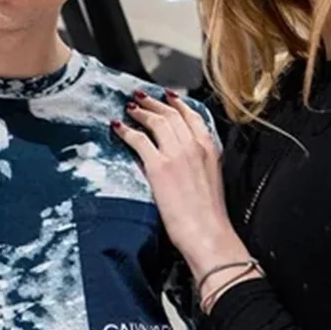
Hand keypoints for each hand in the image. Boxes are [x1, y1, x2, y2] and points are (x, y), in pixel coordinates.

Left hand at [112, 92, 248, 278]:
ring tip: (130, 107)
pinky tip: (118, 127)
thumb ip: (200, 161)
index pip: (192, 116)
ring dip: (141, 111)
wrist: (208, 232)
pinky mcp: (159, 167)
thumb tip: (186, 157)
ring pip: (155, 121)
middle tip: (141, 97)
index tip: (167, 97)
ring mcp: (176, 154)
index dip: (177, 103)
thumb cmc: (210, 214)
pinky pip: (139, 140)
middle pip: (171, 114)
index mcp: (209, 148)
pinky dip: (127, 131)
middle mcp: (194, 146)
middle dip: (154, 103)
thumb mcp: (212, 178)